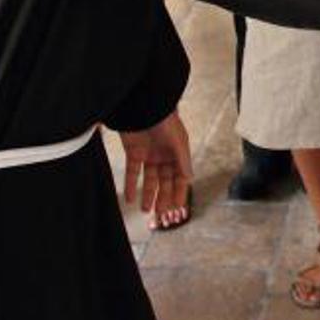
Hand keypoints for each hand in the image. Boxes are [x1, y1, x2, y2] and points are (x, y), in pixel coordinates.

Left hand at [119, 111, 192, 229]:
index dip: (179, 193)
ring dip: (148, 195)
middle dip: (164, 198)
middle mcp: (164, 156)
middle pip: (165, 182)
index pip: (180, 178)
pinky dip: (131, 185)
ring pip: (150, 180)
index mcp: (178, 153)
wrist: (144, 104)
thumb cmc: (164, 118)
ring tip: (146, 210)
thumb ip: (183, 160)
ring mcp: (149, 154)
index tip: (177, 209)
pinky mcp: (133, 152)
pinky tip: (131, 198)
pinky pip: (133, 172)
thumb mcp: (178, 140)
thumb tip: (188, 178)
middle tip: (161, 214)